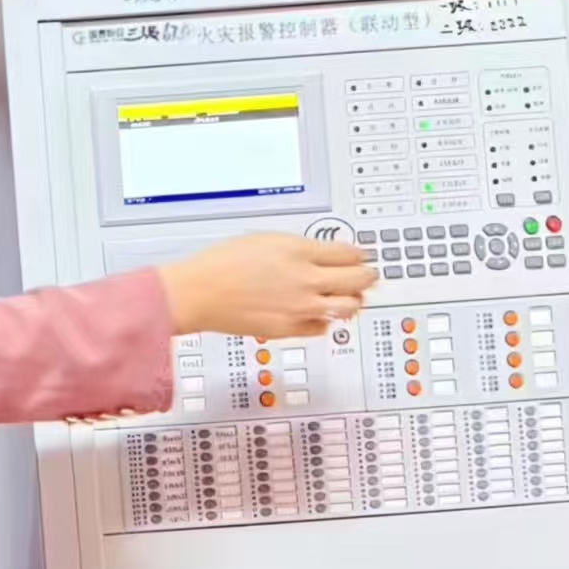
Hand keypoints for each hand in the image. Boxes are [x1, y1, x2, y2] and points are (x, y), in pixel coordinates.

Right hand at [157, 234, 377, 338]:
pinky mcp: (290, 329)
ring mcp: (301, 307)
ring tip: (351, 296)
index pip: (349, 253)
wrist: (199, 292)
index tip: (362, 255)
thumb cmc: (222, 263)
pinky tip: (319, 313)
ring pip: (349, 307)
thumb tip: (322, 254)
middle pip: (358, 279)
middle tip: (369, 274)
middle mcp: (306, 280)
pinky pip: (323, 327)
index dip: (360, 253)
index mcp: (299, 252)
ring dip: (354, 300)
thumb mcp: (264, 239)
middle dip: (368, 275)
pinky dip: (326, 320)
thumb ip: (299, 247)